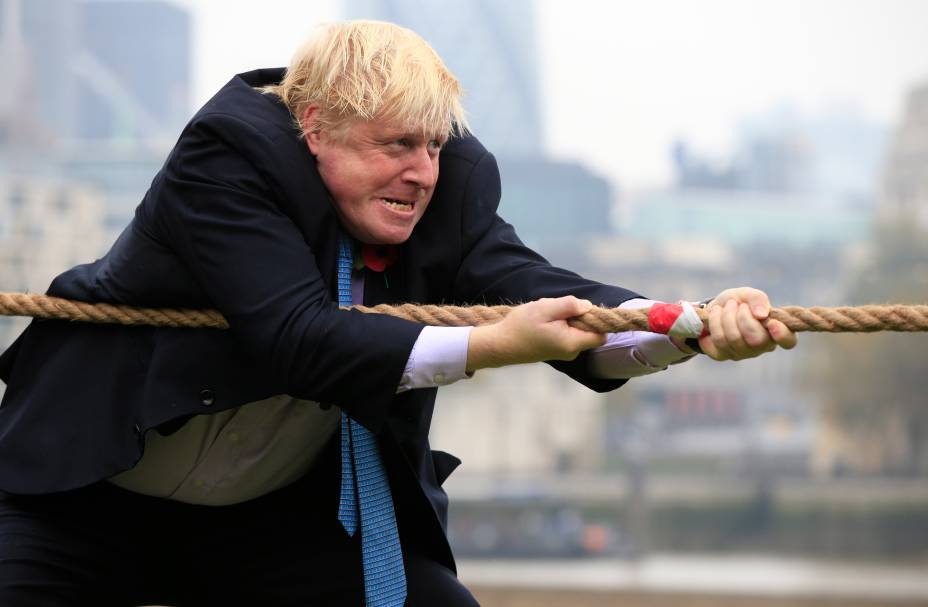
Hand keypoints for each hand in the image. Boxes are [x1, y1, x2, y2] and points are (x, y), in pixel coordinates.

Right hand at [466, 296, 606, 371]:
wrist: (500, 344)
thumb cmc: (521, 326)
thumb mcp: (545, 308)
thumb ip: (569, 305)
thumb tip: (588, 306)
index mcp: (572, 343)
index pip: (601, 334)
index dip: (596, 319)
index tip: (580, 308)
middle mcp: (572, 352)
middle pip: (589, 330)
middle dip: (577, 316)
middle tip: (555, 310)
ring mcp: (564, 353)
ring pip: (576, 330)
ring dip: (565, 319)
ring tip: (545, 316)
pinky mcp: (556, 351)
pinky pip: (567, 334)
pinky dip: (558, 325)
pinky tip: (542, 323)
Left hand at [698, 287, 797, 360]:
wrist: (711, 310)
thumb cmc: (736, 303)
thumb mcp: (747, 294)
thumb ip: (757, 298)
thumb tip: (762, 314)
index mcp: (775, 329)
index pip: (788, 341)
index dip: (782, 335)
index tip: (772, 323)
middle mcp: (762, 346)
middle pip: (756, 340)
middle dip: (742, 317)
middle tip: (735, 305)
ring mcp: (742, 353)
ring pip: (734, 340)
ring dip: (725, 317)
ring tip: (724, 307)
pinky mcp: (723, 355)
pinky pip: (718, 342)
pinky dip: (714, 323)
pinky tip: (715, 317)